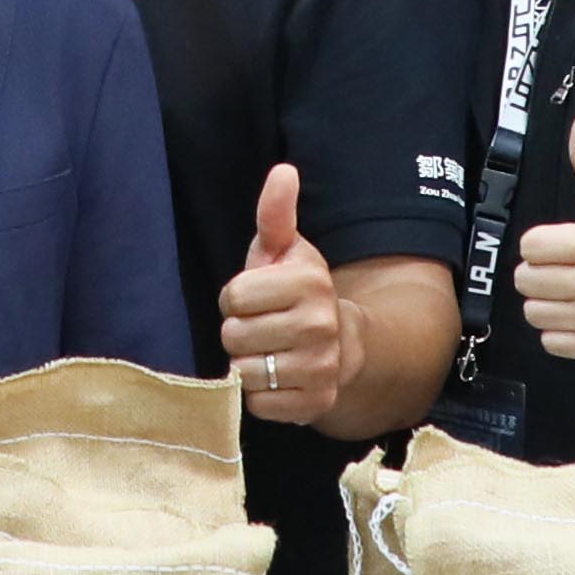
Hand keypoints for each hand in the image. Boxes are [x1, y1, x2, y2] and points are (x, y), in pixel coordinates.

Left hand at [220, 163, 345, 421]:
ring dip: (247, 363)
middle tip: (260, 327)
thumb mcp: (284, 250)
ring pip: (243, 370)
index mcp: (309, 282)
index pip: (233, 297)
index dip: (235, 298)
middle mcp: (320, 325)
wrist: (341, 344)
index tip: (254, 298)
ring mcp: (320, 367)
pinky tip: (276, 378)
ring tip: (267, 352)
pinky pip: (257, 404)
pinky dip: (258, 394)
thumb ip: (275, 213)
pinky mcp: (314, 403)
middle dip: (238, 331)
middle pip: (234, 335)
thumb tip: (283, 170)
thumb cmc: (296, 292)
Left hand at [513, 114, 574, 363]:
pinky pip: (552, 342)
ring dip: (546, 302)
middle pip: (526, 280)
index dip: (540, 243)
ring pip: (535, 313)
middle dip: (540, 271)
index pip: (530, 247)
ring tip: (568, 290)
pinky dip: (559, 330)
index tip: (558, 244)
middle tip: (562, 267)